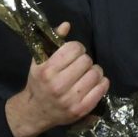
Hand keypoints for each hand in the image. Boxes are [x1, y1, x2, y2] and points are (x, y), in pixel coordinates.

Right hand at [6, 22, 108, 136]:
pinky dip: (101, 82)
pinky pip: (101, 88)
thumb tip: (67, 25)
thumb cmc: (38, 83)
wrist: (36, 112)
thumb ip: (53, 41)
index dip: (76, 48)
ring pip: (96, 74)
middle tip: (80, 64)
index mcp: (47, 71)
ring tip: (87, 73)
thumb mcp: (39, 61)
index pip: (74, 49)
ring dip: (94, 71)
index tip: (74, 52)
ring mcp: (70, 99)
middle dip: (85, 59)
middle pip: (86, 60)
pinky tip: (94, 82)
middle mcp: (58, 85)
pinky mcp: (81, 109)